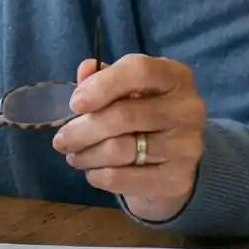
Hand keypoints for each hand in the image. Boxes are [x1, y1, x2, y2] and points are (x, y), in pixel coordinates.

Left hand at [52, 55, 207, 221]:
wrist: (176, 162)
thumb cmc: (145, 115)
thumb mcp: (128, 90)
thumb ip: (104, 78)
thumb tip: (85, 69)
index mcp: (175, 77)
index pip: (139, 71)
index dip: (102, 85)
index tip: (75, 103)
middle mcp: (188, 109)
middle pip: (123, 116)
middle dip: (82, 129)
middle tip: (61, 140)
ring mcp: (186, 146)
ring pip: (118, 150)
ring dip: (86, 154)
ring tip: (74, 156)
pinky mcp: (176, 179)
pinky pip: (121, 178)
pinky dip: (97, 175)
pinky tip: (92, 172)